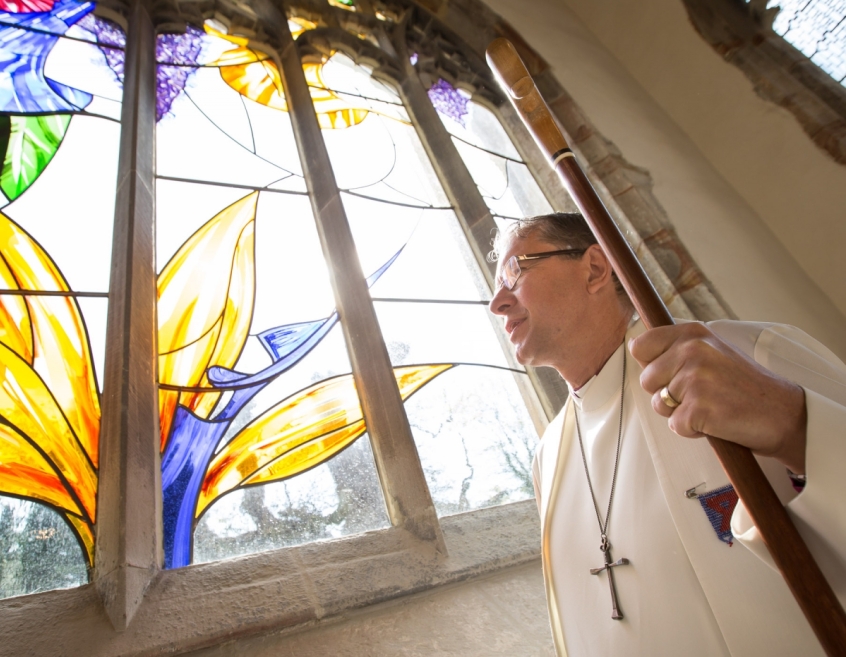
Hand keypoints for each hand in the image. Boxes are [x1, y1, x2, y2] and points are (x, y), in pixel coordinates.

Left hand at [628, 323, 806, 473]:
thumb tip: (636, 348)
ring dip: (679, 412)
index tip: (671, 374)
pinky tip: (715, 420)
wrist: (782, 414)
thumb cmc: (743, 387)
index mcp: (692, 334)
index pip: (640, 346)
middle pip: (646, 380)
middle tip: (700, 394)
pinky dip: (692, 430)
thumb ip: (677, 349)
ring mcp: (695, 378)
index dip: (650, 366)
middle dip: (666, 394)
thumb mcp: (711, 352)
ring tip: (709, 405)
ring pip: (658, 404)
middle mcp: (692, 350)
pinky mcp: (698, 407)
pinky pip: (674, 425)